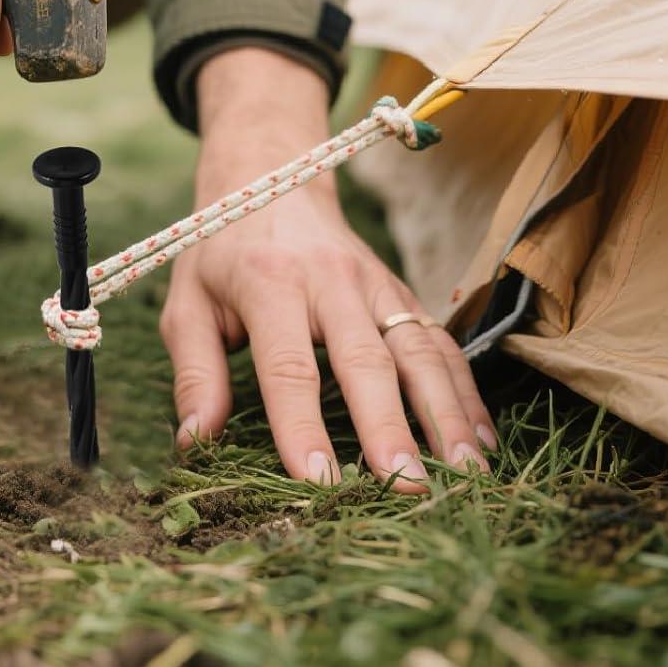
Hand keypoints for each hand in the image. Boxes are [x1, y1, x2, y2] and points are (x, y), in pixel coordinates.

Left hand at [158, 48, 496, 491]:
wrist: (270, 180)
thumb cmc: (220, 255)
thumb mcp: (187, 303)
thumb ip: (194, 372)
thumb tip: (195, 441)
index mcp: (268, 283)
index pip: (288, 364)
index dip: (302, 424)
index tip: (318, 480)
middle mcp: (330, 280)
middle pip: (366, 359)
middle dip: (390, 426)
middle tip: (407, 486)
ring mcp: (375, 284)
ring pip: (418, 350)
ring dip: (445, 413)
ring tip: (465, 474)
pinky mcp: (402, 291)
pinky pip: (440, 343)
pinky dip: (465, 391)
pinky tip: (480, 440)